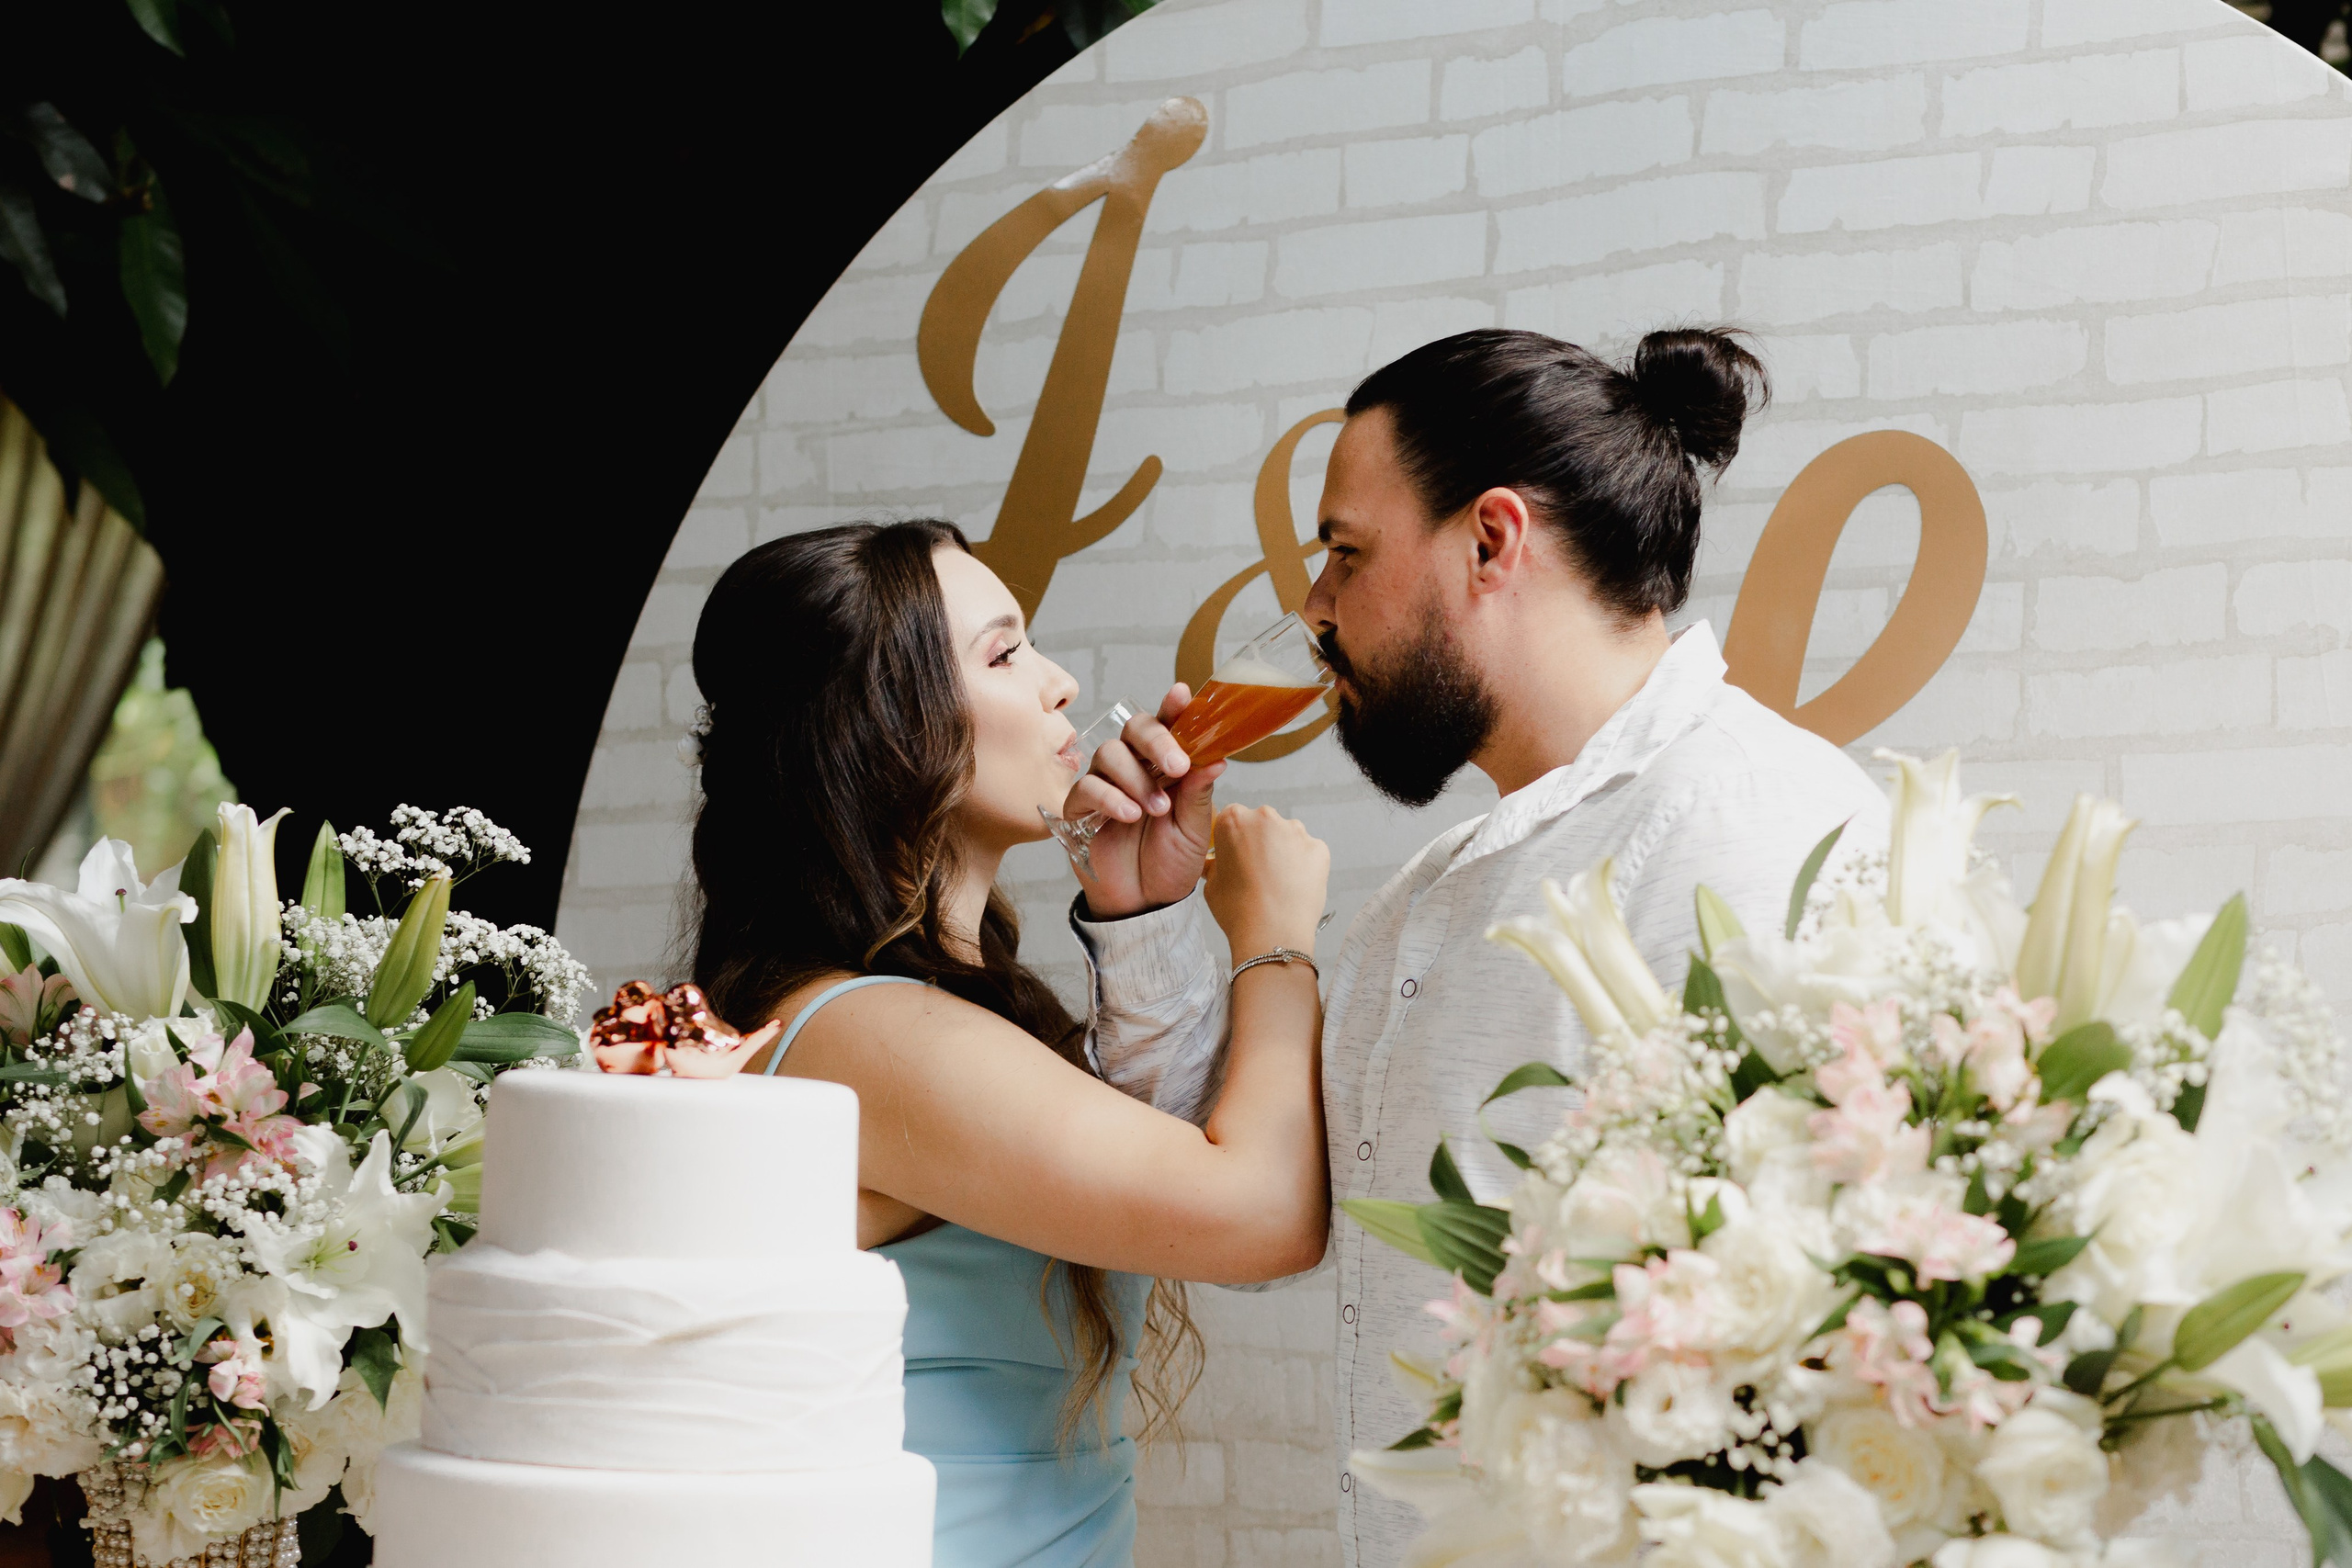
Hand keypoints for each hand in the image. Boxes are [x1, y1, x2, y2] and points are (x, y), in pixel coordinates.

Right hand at [1067, 685, 1225, 917]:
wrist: (1146, 904)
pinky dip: (1110, 797)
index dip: (1173, 707)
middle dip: (1157, 741)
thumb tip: (1217, 757)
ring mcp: (1107, 786)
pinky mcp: (1081, 809)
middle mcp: (1135, 768)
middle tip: (1177, 766)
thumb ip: (1199, 792)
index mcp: (1166, 765)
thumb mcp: (1195, 828)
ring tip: (1156, 809)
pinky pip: (1087, 787)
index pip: (1168, 726)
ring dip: (1136, 778)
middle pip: (1135, 729)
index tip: (1182, 695)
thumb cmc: (1172, 864)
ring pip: (1110, 754)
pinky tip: (1129, 815)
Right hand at [1203, 805, 1328, 957]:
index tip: (1236, 853)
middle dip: (1260, 842)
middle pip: (1262, 823)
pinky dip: (1303, 864)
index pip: (1233, 817)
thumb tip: (1219, 864)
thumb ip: (1215, 864)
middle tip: (1256, 872)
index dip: (1234, 838)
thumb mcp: (1211, 884)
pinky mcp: (1319, 848)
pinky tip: (1294, 886)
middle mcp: (1266, 818)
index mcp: (1234, 821)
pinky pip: (1309, 851)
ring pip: (1287, 836)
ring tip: (1276, 883)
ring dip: (1283, 851)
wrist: (1273, 935)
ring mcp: (1296, 832)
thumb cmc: (1240, 912)